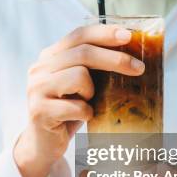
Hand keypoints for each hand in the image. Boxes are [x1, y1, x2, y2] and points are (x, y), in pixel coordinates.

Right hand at [13, 24, 145, 176]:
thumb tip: (132, 55)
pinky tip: (83, 117)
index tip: (129, 36)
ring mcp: (37, 89)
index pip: (79, 35)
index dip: (105, 33)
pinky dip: (86, 113)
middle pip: (82, 53)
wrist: (43, 143)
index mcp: (50, 57)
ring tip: (88, 101)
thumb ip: (93, 67)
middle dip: (115, 59)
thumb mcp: (80, 85)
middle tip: (138, 68)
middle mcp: (40, 68)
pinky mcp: (40, 110)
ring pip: (78, 76)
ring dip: (92, 91)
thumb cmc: (68, 111)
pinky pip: (76, 106)